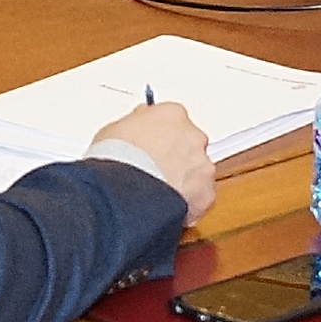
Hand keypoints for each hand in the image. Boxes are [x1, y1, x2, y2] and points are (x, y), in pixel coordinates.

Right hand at [94, 101, 214, 217]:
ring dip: (185, 180)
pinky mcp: (206, 193)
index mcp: (172, 115)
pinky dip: (189, 203)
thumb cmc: (116, 159)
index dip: (162, 136)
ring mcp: (202, 165)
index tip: (154, 145)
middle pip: (191, 145)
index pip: (174, 120)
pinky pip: (201, 198)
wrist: (125, 190)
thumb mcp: (114, 130)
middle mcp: (193, 137)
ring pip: (199, 172)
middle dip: (177, 157)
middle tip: (157, 170)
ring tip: (160, 192)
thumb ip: (134, 126)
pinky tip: (168, 207)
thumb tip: (133, 129)